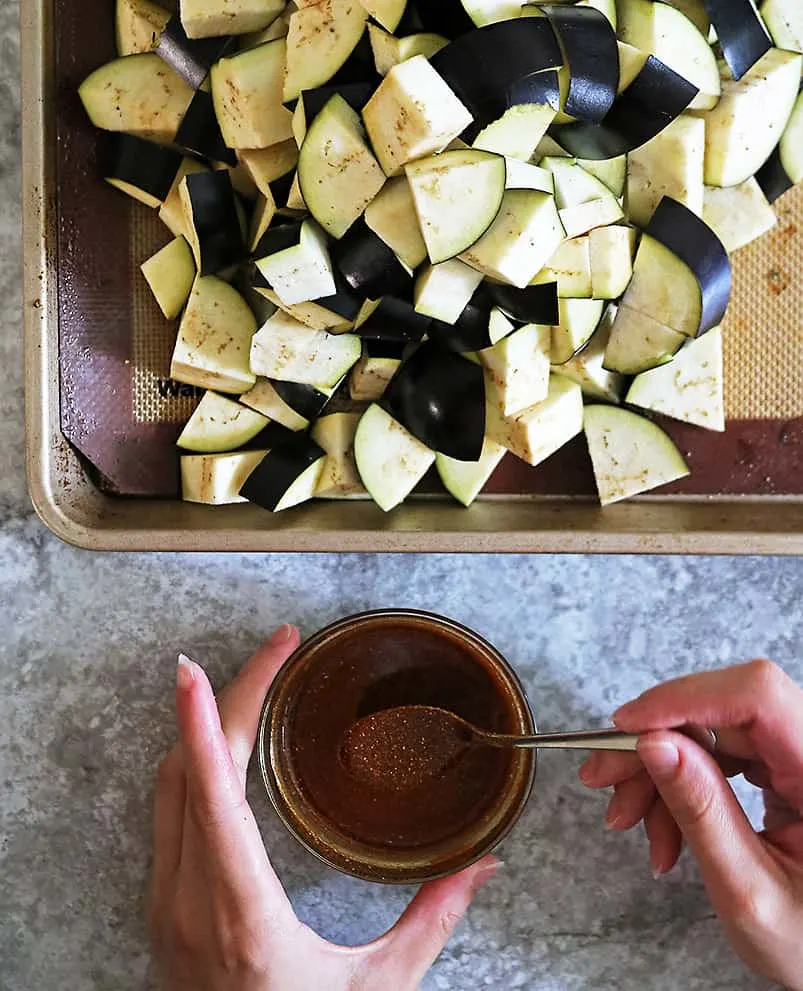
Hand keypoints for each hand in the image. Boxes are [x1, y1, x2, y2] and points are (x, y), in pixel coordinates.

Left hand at [148, 625, 497, 990]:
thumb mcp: (377, 988)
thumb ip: (432, 921)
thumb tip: (484, 866)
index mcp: (239, 913)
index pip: (210, 795)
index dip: (201, 722)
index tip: (195, 668)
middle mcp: (188, 900)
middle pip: (188, 771)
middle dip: (223, 697)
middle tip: (274, 649)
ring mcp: (166, 903)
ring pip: (169, 786)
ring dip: (203, 725)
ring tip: (251, 681)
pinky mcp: (164, 906)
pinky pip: (169, 811)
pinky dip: (194, 760)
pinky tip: (224, 743)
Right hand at [579, 660, 802, 989]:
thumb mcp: (749, 893)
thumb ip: (702, 813)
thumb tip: (653, 744)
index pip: (757, 697)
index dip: (687, 699)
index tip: (628, 728)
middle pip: (722, 711)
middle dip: (654, 742)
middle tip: (602, 777)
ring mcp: (798, 757)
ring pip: (710, 731)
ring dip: (658, 770)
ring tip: (630, 820)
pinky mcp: (783, 766)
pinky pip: (718, 751)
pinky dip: (678, 782)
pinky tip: (662, 824)